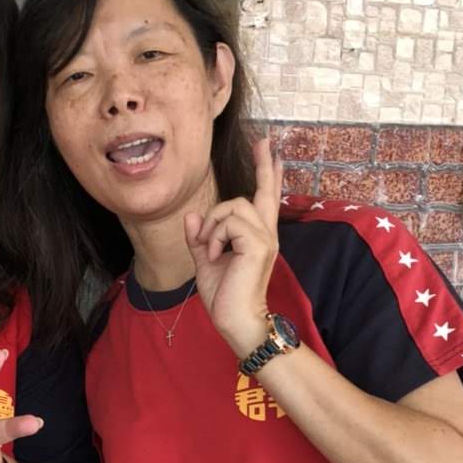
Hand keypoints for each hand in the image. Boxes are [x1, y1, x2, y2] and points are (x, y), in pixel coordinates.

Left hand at [185, 137, 281, 358]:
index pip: (264, 200)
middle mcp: (265, 234)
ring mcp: (264, 238)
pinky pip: (228, 223)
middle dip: (261, 166)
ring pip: (234, 205)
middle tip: (264, 141)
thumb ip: (200, 239)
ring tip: (209, 249)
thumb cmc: (224, 297)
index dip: (268, 175)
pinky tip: (212, 256)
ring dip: (213, 224)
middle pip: (261, 192)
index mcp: (256, 238)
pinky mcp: (257, 245)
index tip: (271, 151)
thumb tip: (192, 217)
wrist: (235, 321)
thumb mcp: (205, 263)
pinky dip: (213, 237)